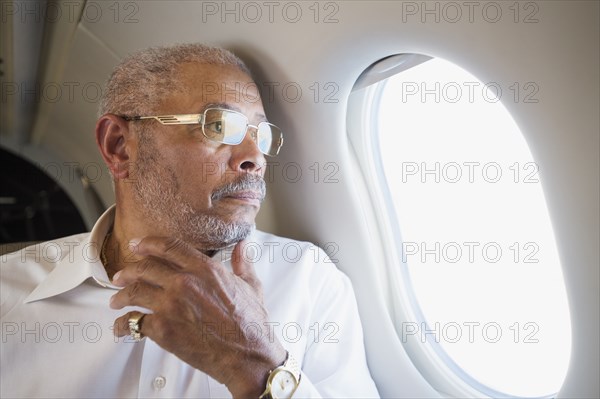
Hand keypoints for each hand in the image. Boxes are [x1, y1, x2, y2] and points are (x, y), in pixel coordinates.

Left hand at [110, 236, 286, 397]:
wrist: (247, 355)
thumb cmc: (250, 324)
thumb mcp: (251, 286)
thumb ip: (243, 263)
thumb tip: (243, 246)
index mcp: (205, 269)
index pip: (169, 247)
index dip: (148, 244)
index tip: (138, 245)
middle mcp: (185, 282)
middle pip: (145, 268)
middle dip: (128, 271)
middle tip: (121, 275)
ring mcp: (172, 305)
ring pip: (134, 292)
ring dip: (120, 296)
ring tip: (116, 301)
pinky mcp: (163, 329)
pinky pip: (133, 323)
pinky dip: (123, 325)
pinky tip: (121, 327)